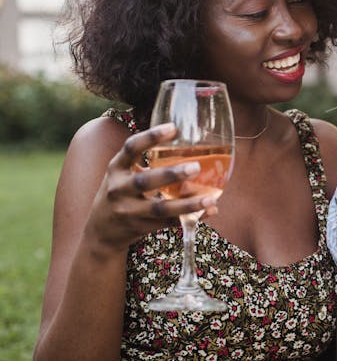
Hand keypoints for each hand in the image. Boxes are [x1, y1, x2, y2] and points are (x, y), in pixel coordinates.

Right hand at [84, 123, 217, 254]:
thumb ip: (147, 162)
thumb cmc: (121, 194)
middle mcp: (119, 189)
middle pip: (145, 182)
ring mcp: (128, 211)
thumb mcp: (123, 174)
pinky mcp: (140, 228)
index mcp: (116, 169)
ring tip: (210, 198)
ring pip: (160, 208)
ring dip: (187, 204)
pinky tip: (209, 210)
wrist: (101, 232)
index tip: (173, 127)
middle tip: (196, 167)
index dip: (151, 137)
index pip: (130, 148)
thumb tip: (191, 148)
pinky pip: (169, 223)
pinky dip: (190, 217)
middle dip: (171, 175)